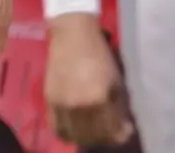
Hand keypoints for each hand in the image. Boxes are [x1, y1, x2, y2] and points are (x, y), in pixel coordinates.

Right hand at [44, 14, 134, 146]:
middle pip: (94, 137)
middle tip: (110, 129)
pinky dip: (67, 133)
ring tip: (93, 129)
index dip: (122, 134)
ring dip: (87, 137)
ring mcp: (62, 104)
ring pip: (75, 136)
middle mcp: (79, 105)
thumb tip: (120, 125)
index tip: (125, 129)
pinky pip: (57, 127)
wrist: (72, 36)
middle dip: (106, 137)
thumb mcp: (116, 81)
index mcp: (99, 98)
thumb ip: (117, 107)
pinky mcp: (49, 100)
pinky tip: (75, 127)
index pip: (112, 132)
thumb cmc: (99, 55)